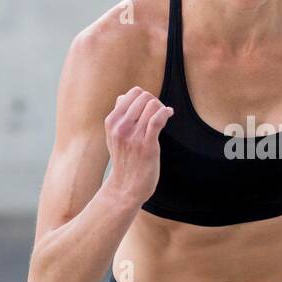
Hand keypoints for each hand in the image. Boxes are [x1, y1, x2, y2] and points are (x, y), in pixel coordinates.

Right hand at [104, 86, 173, 204]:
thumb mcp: (113, 136)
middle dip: (155, 101)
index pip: (132, 94)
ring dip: (162, 108)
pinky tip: (169, 115)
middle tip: (159, 113)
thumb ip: (118, 116)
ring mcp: (133, 136)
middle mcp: (120, 127)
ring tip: (164, 116)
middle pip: (144, 97)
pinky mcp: (147, 145)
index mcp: (112, 121)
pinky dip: (166, 113)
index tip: (151, 108)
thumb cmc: (124, 160)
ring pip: (152, 105)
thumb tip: (124, 96)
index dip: (145, 97)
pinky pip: (157, 119)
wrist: (125, 187)